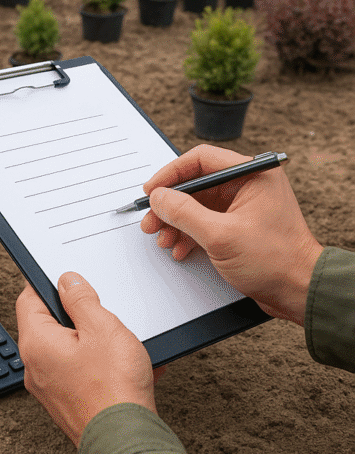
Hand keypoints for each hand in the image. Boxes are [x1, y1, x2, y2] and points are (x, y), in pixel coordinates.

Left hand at [15, 272, 161, 445]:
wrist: (127, 444)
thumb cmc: (114, 389)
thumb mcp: (101, 327)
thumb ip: (81, 299)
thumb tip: (67, 281)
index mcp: (36, 343)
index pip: (28, 299)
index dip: (46, 283)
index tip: (63, 277)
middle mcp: (35, 367)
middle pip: (48, 324)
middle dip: (75, 314)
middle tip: (99, 311)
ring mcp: (50, 388)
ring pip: (67, 349)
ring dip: (92, 340)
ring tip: (118, 342)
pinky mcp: (68, 403)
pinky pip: (80, 372)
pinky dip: (100, 364)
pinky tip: (126, 364)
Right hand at [140, 144, 323, 326]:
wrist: (300, 293)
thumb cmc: (276, 262)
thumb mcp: (221, 235)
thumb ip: (184, 212)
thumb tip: (158, 197)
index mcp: (252, 175)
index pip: (201, 160)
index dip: (171, 173)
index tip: (153, 189)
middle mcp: (248, 185)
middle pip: (195, 184)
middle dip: (170, 204)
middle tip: (152, 217)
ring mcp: (243, 206)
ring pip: (196, 205)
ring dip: (176, 221)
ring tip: (162, 237)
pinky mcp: (238, 225)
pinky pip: (204, 221)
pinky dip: (188, 233)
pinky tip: (179, 247)